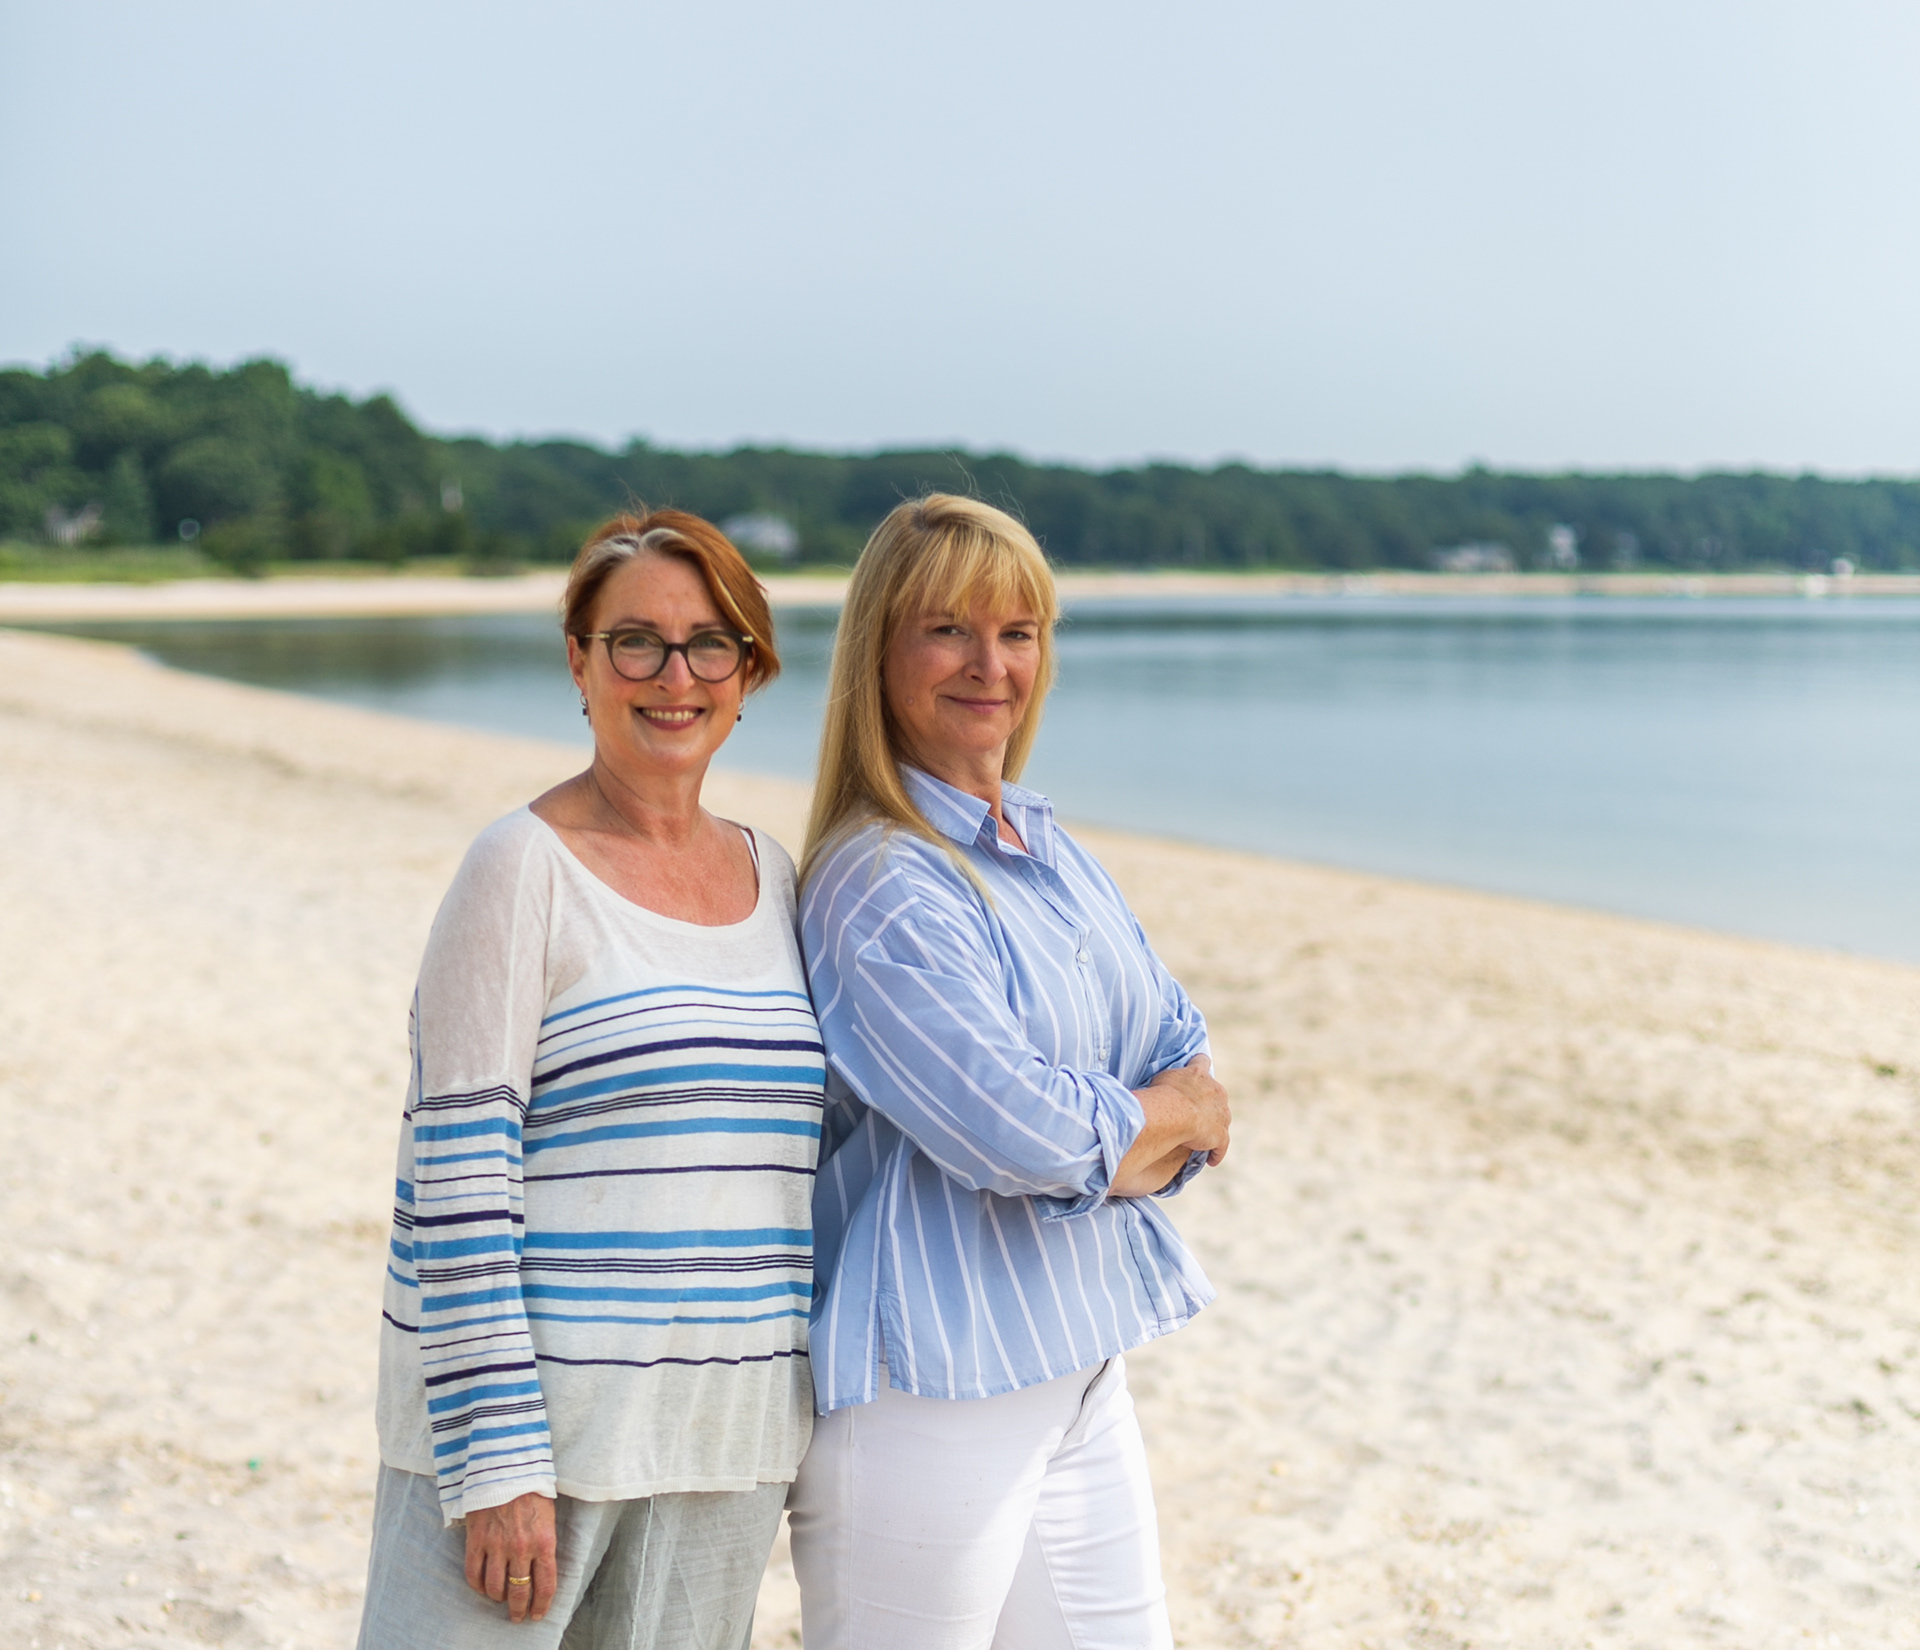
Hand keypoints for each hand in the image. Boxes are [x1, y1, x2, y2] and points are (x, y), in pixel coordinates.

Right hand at [464, 1492, 557, 1622]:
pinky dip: (477, 1585)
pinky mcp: (476, 1540)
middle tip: (517, 1616)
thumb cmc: (532, 1488)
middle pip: (519, 1591)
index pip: (546, 1585)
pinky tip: (482, 1587)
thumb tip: (541, 1568)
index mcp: (544, 1542)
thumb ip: (544, 1543)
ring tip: (500, 1598)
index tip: (537, 1614)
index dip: (542, 1604)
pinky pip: (473, 1574)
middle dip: (519, 1609)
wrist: (507, 1466)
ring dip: (498, 1598)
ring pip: (495, 1587)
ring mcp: (497, 1545)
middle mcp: (521, 1548)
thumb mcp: (548, 1516)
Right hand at [1112, 1054, 1229, 1195]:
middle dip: (1210, 1102)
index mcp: (1199, 1073)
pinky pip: (1221, 1146)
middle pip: (1217, 1093)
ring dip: (1214, 1128)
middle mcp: (1216, 1090)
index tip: (1197, 1073)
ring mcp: (1221, 1113)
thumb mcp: (1158, 1079)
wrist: (1176, 1114)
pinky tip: (1211, 1161)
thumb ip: (1161, 1079)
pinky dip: (1216, 1153)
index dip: (1199, 1068)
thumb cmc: (1162, 1095)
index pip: (1202, 1061)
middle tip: (1197, 1113)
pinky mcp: (1221, 1135)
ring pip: (1222, 1120)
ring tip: (1204, 1141)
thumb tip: (1144, 1079)